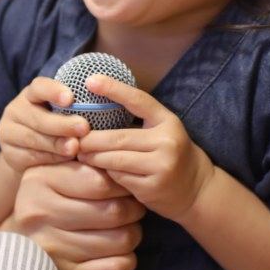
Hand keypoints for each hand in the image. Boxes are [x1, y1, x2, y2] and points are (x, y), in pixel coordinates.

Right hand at [0, 77, 89, 171]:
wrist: (29, 153)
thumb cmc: (56, 127)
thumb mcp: (62, 114)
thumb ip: (73, 113)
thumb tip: (91, 121)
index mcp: (30, 94)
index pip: (39, 87)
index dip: (53, 91)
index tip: (71, 98)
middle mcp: (15, 110)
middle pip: (37, 117)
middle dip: (62, 124)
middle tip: (84, 128)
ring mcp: (8, 132)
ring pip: (32, 138)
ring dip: (56, 144)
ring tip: (75, 147)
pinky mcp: (8, 153)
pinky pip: (30, 156)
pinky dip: (49, 158)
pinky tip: (65, 159)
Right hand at [8, 161, 144, 269]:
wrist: (17, 250)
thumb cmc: (45, 206)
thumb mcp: (52, 176)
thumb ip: (84, 166)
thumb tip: (123, 166)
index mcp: (38, 182)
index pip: (99, 182)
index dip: (122, 184)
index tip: (125, 187)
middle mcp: (41, 215)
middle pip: (114, 212)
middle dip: (133, 210)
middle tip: (132, 208)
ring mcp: (53, 249)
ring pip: (120, 240)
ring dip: (132, 234)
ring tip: (126, 228)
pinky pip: (114, 268)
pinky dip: (126, 260)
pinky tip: (118, 252)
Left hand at [76, 75, 214, 221]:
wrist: (196, 189)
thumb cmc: (169, 153)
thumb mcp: (161, 130)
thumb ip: (136, 120)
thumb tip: (94, 110)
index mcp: (168, 121)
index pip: (138, 100)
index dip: (113, 88)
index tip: (90, 80)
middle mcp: (167, 141)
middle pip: (117, 137)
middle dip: (90, 138)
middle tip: (73, 138)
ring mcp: (161, 166)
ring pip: (114, 159)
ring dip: (93, 157)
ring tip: (81, 154)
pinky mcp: (152, 188)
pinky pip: (119, 178)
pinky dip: (106, 173)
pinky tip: (99, 171)